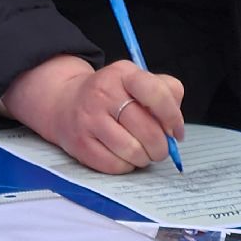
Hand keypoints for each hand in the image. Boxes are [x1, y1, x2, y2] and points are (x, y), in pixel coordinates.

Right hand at [0, 54, 184, 173]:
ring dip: (144, 158)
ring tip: (141, 151)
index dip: (173, 117)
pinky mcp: (80, 143)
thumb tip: (175, 127)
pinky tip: (123, 155)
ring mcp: (89, 119)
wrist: (64, 101)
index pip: (156, 93)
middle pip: (148, 130)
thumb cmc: (111, 95)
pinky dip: (126, 165)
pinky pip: (115, 165)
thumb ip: (165, 92)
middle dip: (161, 146)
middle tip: (160, 148)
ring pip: (133, 151)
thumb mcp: (136, 80)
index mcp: (123, 74)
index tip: (176, 131)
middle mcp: (103, 93)